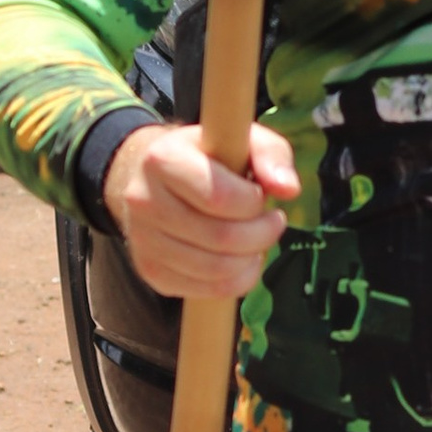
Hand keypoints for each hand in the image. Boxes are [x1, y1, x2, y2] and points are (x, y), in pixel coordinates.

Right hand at [105, 120, 299, 302]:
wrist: (155, 179)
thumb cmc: (209, 157)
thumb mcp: (243, 140)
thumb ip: (271, 155)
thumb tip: (289, 189)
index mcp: (162, 160)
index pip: (218, 197)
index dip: (253, 203)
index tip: (262, 196)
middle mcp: (143, 200)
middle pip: (220, 237)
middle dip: (261, 234)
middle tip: (273, 222)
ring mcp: (142, 240)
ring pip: (215, 269)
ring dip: (251, 259)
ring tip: (258, 241)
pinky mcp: (150, 272)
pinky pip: (205, 291)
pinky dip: (237, 281)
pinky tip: (242, 260)